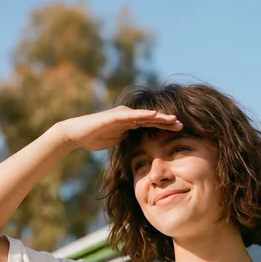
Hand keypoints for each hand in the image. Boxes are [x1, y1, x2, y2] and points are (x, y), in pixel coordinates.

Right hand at [60, 106, 182, 151]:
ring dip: (160, 118)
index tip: (180, 132)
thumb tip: (138, 147)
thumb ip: (128, 140)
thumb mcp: (117, 141)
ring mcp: (123, 114)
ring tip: (174, 120)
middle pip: (152, 119)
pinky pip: (133, 116)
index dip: (165, 128)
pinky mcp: (116, 116)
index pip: (151, 125)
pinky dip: (145, 115)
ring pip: (145, 116)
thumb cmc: (95, 138)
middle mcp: (129, 116)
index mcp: (130, 123)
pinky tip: (156, 116)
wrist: (77, 134)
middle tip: (182, 125)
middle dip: (167, 122)